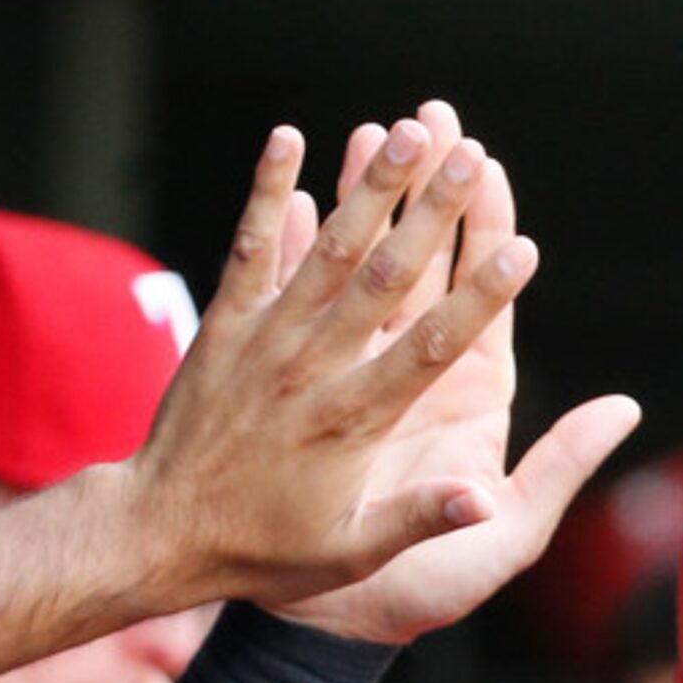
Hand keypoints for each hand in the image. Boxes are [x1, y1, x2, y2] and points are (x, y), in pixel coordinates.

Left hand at [121, 107, 572, 605]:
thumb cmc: (266, 551)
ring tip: (406, 126)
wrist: (159, 533)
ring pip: (326, 246)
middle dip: (432, 211)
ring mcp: (265, 338)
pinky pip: (249, 246)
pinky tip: (290, 138)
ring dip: (369, 184)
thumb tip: (484, 501)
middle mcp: (312, 367)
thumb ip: (421, 519)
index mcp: (355, 420)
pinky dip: (267, 191)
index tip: (523, 249)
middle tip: (469, 153)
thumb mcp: (352, 555)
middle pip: (386, 277)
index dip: (482, 295)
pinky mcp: (224, 322)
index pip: (433, 346)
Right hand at [269, 116, 639, 644]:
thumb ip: (559, 472)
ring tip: (363, 132)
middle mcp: (418, 373)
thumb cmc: (418, 596)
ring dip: (363, 201)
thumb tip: (623, 409)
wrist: (326, 629)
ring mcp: (358, 373)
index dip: (489, 232)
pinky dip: (292, 249)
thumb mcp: (502, 536)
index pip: (485, 298)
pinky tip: (289, 196)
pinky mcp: (305, 386)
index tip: (489, 170)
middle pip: (428, 262)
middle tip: (431, 120)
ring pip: (364, 267)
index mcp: (469, 399)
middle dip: (429, 190)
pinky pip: (299, 304)